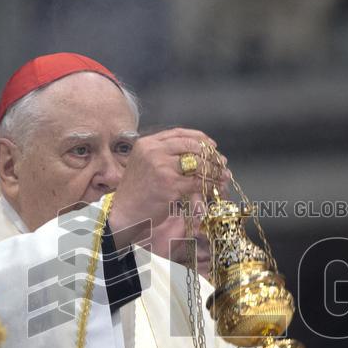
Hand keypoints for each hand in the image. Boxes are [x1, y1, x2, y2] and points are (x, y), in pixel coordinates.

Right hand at [109, 128, 226, 247]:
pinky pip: (197, 182)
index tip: (211, 145)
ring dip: (214, 170)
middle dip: (210, 154)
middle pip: (191, 146)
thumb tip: (194, 154)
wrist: (124, 214)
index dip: (199, 138)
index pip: (179, 133)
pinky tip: (215, 187)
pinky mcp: (169, 184)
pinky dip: (209, 185)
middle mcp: (153, 151)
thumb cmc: (135, 194)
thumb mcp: (144, 165)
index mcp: (147, 144)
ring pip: (197, 163)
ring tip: (223, 175)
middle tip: (221, 162)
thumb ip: (163, 155)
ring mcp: (161, 167)